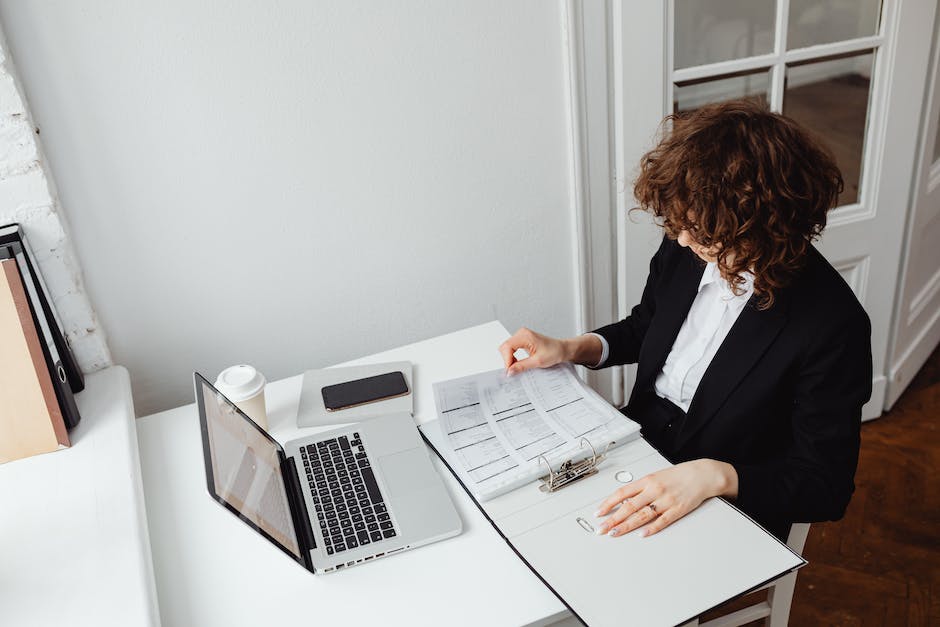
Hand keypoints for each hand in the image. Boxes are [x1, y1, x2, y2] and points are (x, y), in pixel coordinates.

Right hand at [498, 328, 602, 374]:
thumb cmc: (554, 351)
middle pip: (505, 347)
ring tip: (516, 367)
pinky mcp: (522, 340)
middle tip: (512, 371)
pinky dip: (512, 357)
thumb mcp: (538, 362)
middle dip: (507, 360)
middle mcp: (522, 333)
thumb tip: (510, 371)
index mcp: (525, 335)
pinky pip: (512, 348)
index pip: (507, 347)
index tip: (509, 371)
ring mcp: (521, 336)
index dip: (507, 360)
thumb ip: (522, 366)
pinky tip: (518, 363)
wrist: (562, 349)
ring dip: (510, 359)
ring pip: (507, 348)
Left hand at [593, 459, 737, 537]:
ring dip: (627, 525)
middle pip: (629, 506)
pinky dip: (651, 528)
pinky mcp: (678, 509)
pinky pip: (662, 520)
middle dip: (612, 519)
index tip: (598, 513)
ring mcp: (666, 500)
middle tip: (601, 529)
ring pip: (642, 515)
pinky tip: (642, 534)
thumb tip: (622, 500)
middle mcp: (654, 490)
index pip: (622, 493)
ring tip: (614, 533)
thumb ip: (640, 488)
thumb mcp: (655, 476)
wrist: (702, 474)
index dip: (608, 503)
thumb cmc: (678, 476)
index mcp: (647, 481)